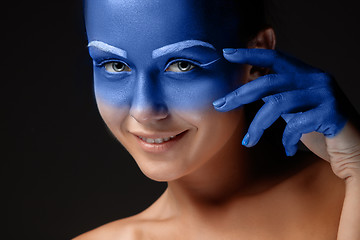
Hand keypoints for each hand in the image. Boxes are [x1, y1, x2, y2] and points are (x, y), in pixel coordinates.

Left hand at [213, 48, 359, 239]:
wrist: (355, 148)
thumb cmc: (321, 128)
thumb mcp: (296, 108)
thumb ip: (279, 97)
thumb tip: (247, 93)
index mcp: (306, 75)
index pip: (275, 57)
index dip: (250, 54)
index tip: (227, 53)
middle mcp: (316, 79)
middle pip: (269, 81)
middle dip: (241, 94)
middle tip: (221, 105)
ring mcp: (325, 95)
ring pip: (278, 104)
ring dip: (258, 125)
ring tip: (249, 141)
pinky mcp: (332, 113)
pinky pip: (297, 125)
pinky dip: (286, 140)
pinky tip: (287, 150)